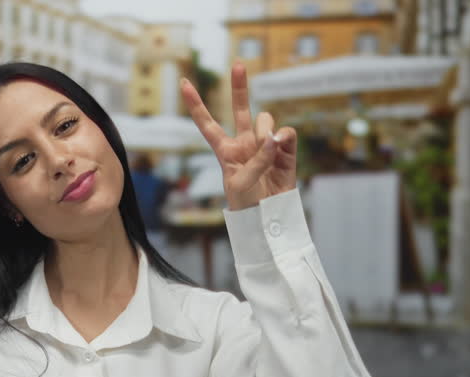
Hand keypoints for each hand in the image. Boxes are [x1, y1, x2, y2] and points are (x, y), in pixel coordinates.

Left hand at [180, 63, 296, 210]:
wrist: (268, 219)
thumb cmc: (245, 204)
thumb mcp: (241, 184)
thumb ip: (257, 159)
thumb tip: (274, 137)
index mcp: (224, 150)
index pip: (207, 124)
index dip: (196, 104)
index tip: (184, 83)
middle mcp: (244, 142)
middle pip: (241, 109)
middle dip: (239, 86)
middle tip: (237, 64)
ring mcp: (265, 144)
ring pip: (265, 119)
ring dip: (264, 131)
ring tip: (265, 151)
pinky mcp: (285, 150)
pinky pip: (285, 133)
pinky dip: (283, 137)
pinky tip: (281, 147)